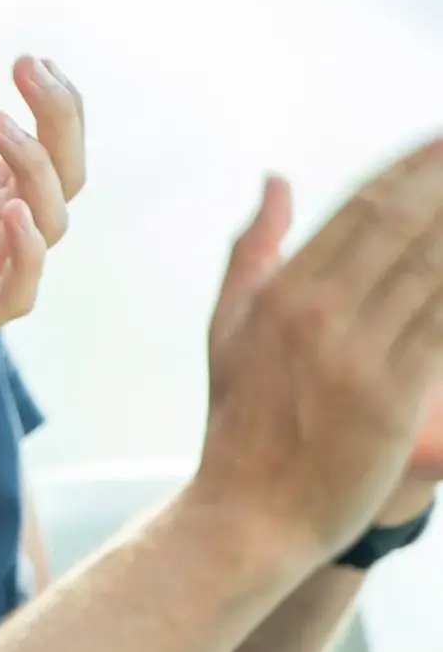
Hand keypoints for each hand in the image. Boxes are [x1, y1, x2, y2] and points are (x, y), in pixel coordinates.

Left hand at [0, 61, 60, 410]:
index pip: (41, 148)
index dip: (51, 104)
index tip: (28, 56)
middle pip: (62, 179)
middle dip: (60, 121)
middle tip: (31, 68)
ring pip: (49, 227)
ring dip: (39, 170)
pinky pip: (15, 293)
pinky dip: (27, 253)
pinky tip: (11, 209)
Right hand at [195, 139, 442, 559]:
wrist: (251, 511)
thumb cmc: (239, 421)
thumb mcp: (229, 326)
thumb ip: (255, 249)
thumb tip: (278, 181)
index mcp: (282, 292)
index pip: (359, 211)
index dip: (409, 171)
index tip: (439, 139)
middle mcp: (320, 315)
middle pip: (402, 229)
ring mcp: (359, 357)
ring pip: (432, 272)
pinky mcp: (394, 399)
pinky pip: (442, 329)